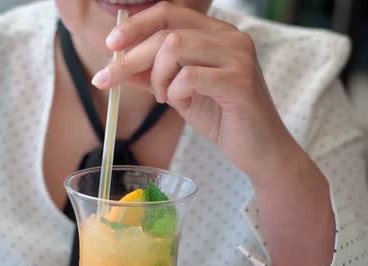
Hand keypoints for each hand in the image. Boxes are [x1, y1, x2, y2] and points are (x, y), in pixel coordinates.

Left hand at [91, 2, 304, 182]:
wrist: (259, 150)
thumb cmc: (222, 118)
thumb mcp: (179, 93)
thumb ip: (152, 76)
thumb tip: (115, 66)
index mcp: (216, 33)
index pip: (169, 12)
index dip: (136, 24)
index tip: (111, 45)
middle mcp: (230, 37)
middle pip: (166, 32)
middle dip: (131, 58)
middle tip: (108, 79)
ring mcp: (238, 56)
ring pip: (175, 47)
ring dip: (157, 76)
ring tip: (164, 97)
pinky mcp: (239, 81)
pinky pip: (189, 76)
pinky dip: (175, 92)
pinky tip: (181, 103)